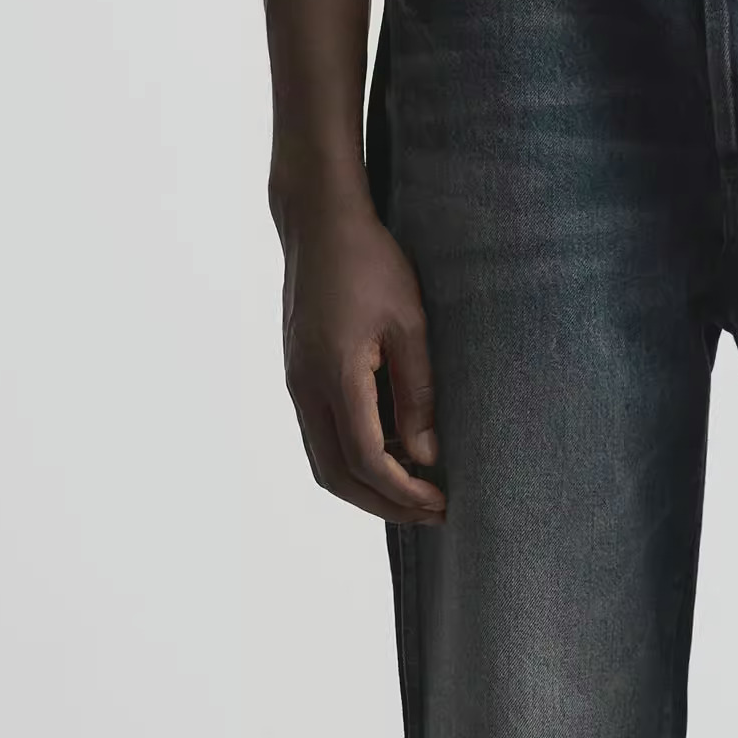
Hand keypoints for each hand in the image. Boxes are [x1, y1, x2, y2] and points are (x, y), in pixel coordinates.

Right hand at [277, 194, 446, 525]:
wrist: (319, 224)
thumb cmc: (371, 264)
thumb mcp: (409, 325)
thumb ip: (417, 394)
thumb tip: (424, 456)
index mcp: (334, 377)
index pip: (366, 460)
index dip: (403, 492)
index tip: (440, 503)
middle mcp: (306, 389)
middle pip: (337, 476)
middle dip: (384, 505)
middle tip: (431, 513)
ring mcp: (296, 385)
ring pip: (323, 462)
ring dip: (366, 488)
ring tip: (414, 492)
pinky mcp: (299, 377)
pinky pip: (320, 436)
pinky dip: (353, 460)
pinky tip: (391, 455)